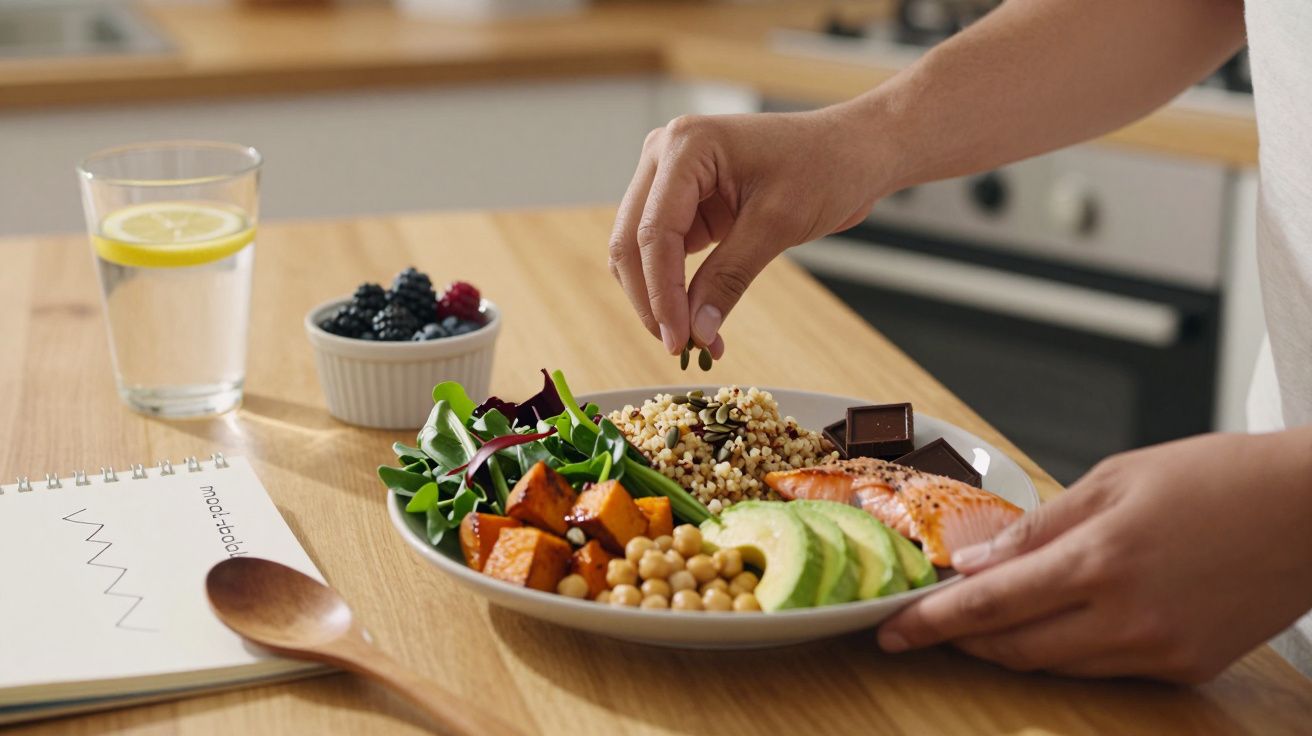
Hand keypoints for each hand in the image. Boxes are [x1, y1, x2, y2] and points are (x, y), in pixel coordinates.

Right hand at [608, 107, 893, 355]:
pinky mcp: (684, 200)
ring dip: (658, 297)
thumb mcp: (777, 224)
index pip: (654, 232)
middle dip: (651, 299)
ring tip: (692, 337)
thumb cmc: (825, 167)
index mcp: (686, 146)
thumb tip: (697, 332)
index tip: (677, 341)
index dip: (661, 293)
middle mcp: (665, 154)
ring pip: (639, 249)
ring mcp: (670, 176)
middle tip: (679, 347)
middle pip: (631, 240)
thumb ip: (729, 277)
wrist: (854, 149)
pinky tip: (698, 317)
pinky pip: (664, 250)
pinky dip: (675, 286)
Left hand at [877, 430, 1311, 681]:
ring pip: (1054, 665)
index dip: (933, 622)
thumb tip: (977, 563)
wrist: (1311, 511)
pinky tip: (1051, 623)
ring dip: (1007, 647)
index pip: (990, 604)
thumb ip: (1040, 528)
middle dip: (960, 641)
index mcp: (1099, 560)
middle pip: (1014, 648)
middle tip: (922, 628)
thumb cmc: (1216, 479)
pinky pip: (1103, 668)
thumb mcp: (1114, 480)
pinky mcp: (1185, 668)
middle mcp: (1125, 618)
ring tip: (976, 624)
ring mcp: (1158, 651)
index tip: (890, 631)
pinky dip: (1065, 649)